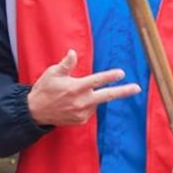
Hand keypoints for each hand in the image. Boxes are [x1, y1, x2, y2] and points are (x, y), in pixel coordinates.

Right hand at [26, 49, 140, 127]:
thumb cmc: (44, 89)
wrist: (35, 112)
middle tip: (137, 88)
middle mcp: (81, 101)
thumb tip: (73, 52)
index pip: (97, 80)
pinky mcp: (81, 120)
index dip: (110, 76)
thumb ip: (66, 63)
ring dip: (93, 96)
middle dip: (123, 92)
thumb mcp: (52, 73)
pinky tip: (74, 102)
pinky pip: (90, 110)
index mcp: (75, 87)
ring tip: (74, 94)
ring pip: (96, 101)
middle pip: (107, 95)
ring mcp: (82, 113)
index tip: (121, 73)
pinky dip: (87, 104)